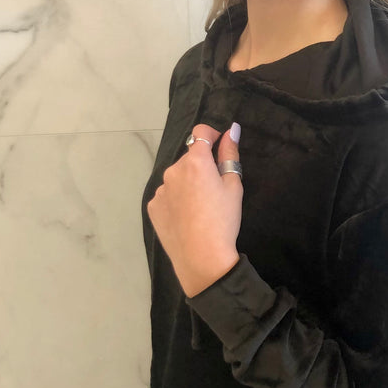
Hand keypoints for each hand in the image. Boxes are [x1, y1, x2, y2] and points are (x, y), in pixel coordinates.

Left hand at [147, 123, 241, 297]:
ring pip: (177, 177)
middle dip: (201, 165)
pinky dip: (176, 199)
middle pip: (189, 158)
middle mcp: (172, 170)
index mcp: (195, 161)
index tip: (220, 148)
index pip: (200, 133)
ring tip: (200, 207)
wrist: (201, 258)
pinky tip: (187, 217)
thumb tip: (231, 130)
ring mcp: (160, 189)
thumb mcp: (233, 185)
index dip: (212, 136)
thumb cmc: (223, 220)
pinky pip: (167, 195)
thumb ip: (230, 154)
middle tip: (215, 189)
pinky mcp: (153, 206)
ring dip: (188, 182)